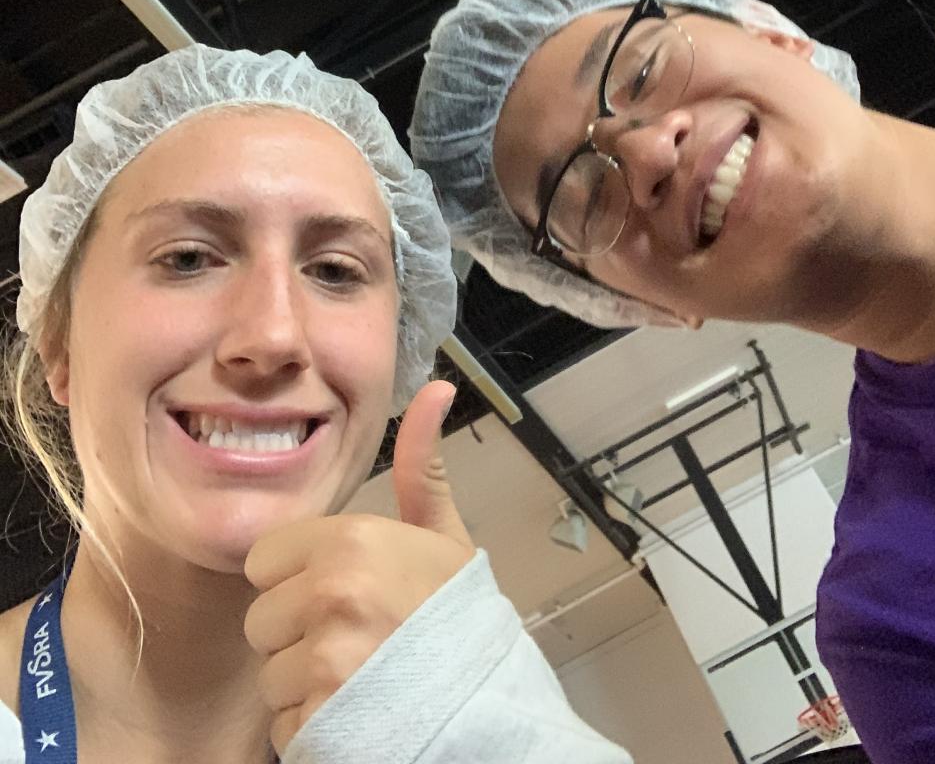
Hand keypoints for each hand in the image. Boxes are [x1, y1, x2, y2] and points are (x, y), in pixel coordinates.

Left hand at [244, 380, 473, 756]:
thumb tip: (437, 388)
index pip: (264, 560)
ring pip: (270, 675)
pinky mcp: (319, 723)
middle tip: (354, 636)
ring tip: (357, 675)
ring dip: (304, 683)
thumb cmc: (459, 615)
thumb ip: (421, 465)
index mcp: (350, 541)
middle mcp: (330, 596)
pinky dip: (311, 726)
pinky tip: (354, 712)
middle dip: (297, 632)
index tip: (342, 590)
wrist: (492, 703)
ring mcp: (324, 664)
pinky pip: (283, 726)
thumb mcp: (442, 535)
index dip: (297, 577)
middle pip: (261, 619)